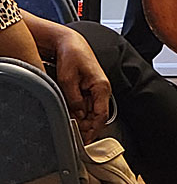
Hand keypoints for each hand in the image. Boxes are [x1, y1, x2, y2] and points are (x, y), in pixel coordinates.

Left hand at [54, 29, 110, 143]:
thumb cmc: (72, 55)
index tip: (85, 142)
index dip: (93, 131)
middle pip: (97, 116)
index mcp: (101, 87)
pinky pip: (85, 105)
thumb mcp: (68, 80)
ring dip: (81, 121)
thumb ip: (73, 100)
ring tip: (70, 129)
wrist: (69, 42)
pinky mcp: (87, 87)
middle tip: (75, 139)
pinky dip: (79, 113)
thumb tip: (78, 116)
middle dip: (87, 128)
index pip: (101, 115)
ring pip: (90, 112)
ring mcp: (94, 88)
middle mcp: (101, 89)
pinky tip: (70, 118)